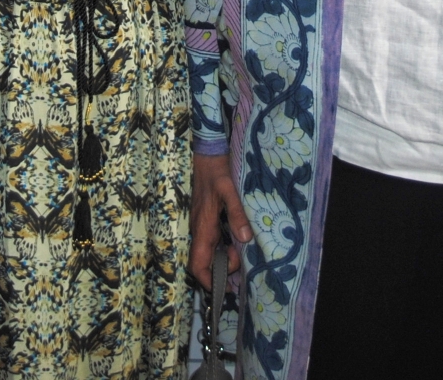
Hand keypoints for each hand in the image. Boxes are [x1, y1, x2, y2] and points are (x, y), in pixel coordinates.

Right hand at [191, 150, 250, 290]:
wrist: (207, 156)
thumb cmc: (216, 172)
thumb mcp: (230, 191)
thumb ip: (237, 214)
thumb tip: (245, 238)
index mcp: (203, 228)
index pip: (197, 265)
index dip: (207, 281)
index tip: (224, 287)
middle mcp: (199, 230)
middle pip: (203, 263)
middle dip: (219, 271)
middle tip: (239, 260)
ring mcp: (201, 226)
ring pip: (208, 253)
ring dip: (222, 259)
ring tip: (239, 251)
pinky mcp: (206, 220)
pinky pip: (211, 242)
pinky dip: (222, 248)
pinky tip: (235, 241)